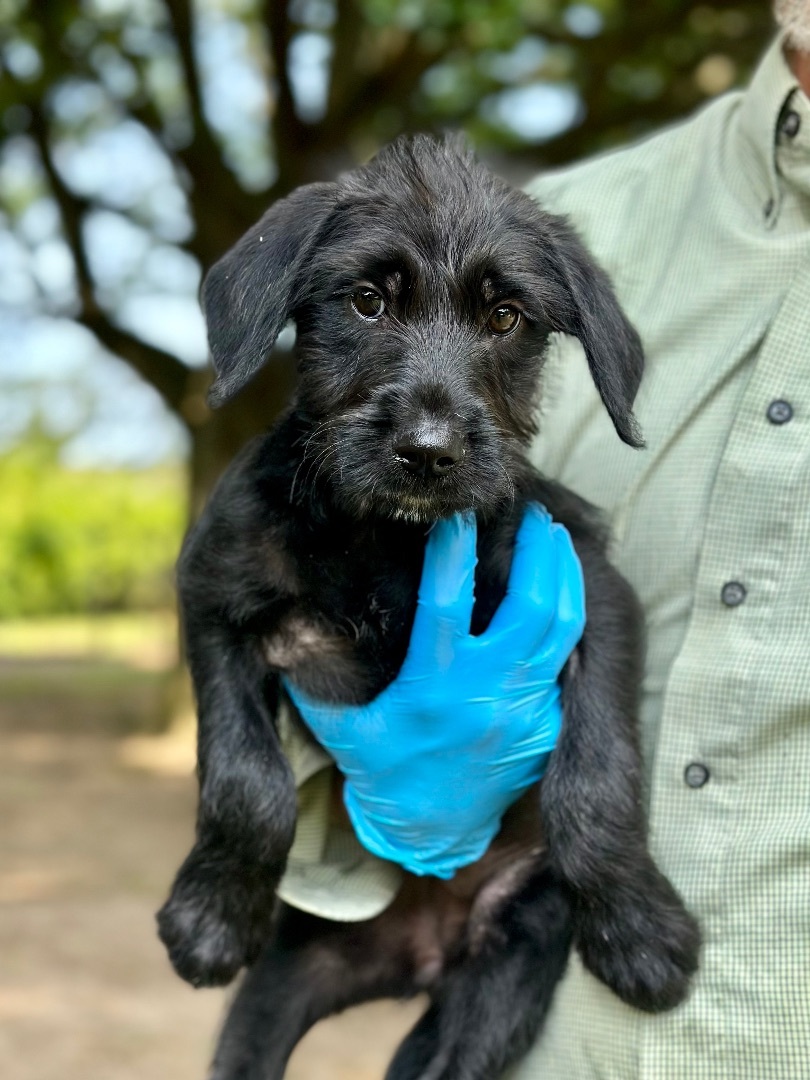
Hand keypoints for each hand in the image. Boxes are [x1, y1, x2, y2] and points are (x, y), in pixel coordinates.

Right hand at [284, 505, 584, 878]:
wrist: (432, 832)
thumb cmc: (381, 769)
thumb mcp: (342, 724)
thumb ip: (316, 673)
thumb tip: (283, 622)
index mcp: (433, 684)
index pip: (446, 601)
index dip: (453, 551)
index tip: (458, 514)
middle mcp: (485, 691)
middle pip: (530, 605)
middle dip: (536, 551)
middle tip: (533, 512)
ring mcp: (523, 708)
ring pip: (562, 628)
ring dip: (563, 577)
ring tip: (556, 538)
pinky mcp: (546, 724)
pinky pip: (567, 664)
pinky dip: (571, 622)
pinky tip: (568, 593)